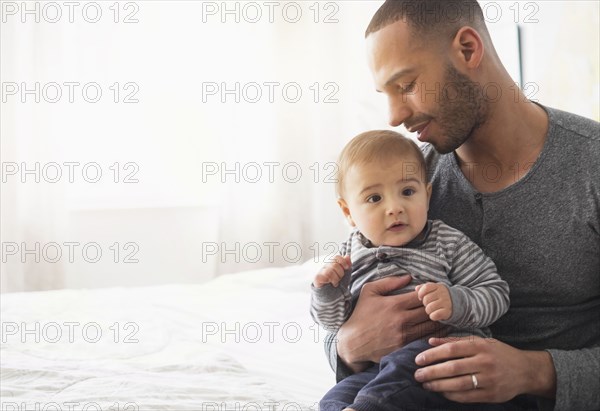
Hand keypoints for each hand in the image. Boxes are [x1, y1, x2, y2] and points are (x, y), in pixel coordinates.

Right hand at [313, 255, 350, 287]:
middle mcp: (326, 266)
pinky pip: (326, 275)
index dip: (343, 261)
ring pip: (331, 270)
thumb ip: (347, 265)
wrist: (330, 294)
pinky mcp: (317, 277)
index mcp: (332, 263)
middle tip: (340, 278)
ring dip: (336, 278)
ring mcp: (321, 271)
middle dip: (340, 272)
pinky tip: (331, 283)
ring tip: (336, 282)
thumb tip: (347, 256)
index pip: (336, 257)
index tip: (346, 268)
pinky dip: (331, 280)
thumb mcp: (345, 274)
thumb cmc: (337, 282)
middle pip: (335, 264)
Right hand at [336, 275, 447, 372]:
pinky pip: (425, 339)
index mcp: (395, 304)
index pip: (421, 296)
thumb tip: (409, 277)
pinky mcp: (404, 348)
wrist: (353, 342)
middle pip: (430, 311)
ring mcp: (404, 335)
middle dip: (437, 307)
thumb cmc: (361, 314)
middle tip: (442, 304)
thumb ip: (389, 282)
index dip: (429, 294)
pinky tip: (438, 331)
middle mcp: (401, 319)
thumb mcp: (369, 292)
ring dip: (439, 321)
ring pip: (431, 326)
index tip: (431, 293)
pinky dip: (434, 335)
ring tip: (444, 316)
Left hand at [414, 336, 556, 402]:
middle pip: (452, 368)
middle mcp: (485, 362)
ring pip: (458, 384)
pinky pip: (467, 397)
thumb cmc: (499, 353)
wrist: (526, 370)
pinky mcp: (492, 395)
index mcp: (480, 346)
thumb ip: (455, 341)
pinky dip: (451, 395)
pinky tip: (441, 392)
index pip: (451, 350)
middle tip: (417, 374)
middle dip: (432, 372)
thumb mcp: (481, 341)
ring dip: (438, 385)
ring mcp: (489, 380)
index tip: (418, 359)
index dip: (432, 355)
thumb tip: (431, 341)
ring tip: (426, 384)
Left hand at [416, 282, 451, 320]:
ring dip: (428, 310)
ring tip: (432, 309)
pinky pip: (434, 315)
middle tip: (429, 304)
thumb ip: (424, 287)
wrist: (456, 303)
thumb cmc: (440, 296)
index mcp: (439, 286)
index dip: (420, 293)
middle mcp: (443, 294)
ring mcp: (446, 303)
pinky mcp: (447, 312)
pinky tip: (435, 314)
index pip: (426, 287)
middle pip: (426, 299)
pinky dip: (433, 316)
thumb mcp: (434, 289)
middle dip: (425, 303)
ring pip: (429, 308)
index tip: (421, 297)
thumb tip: (416, 288)